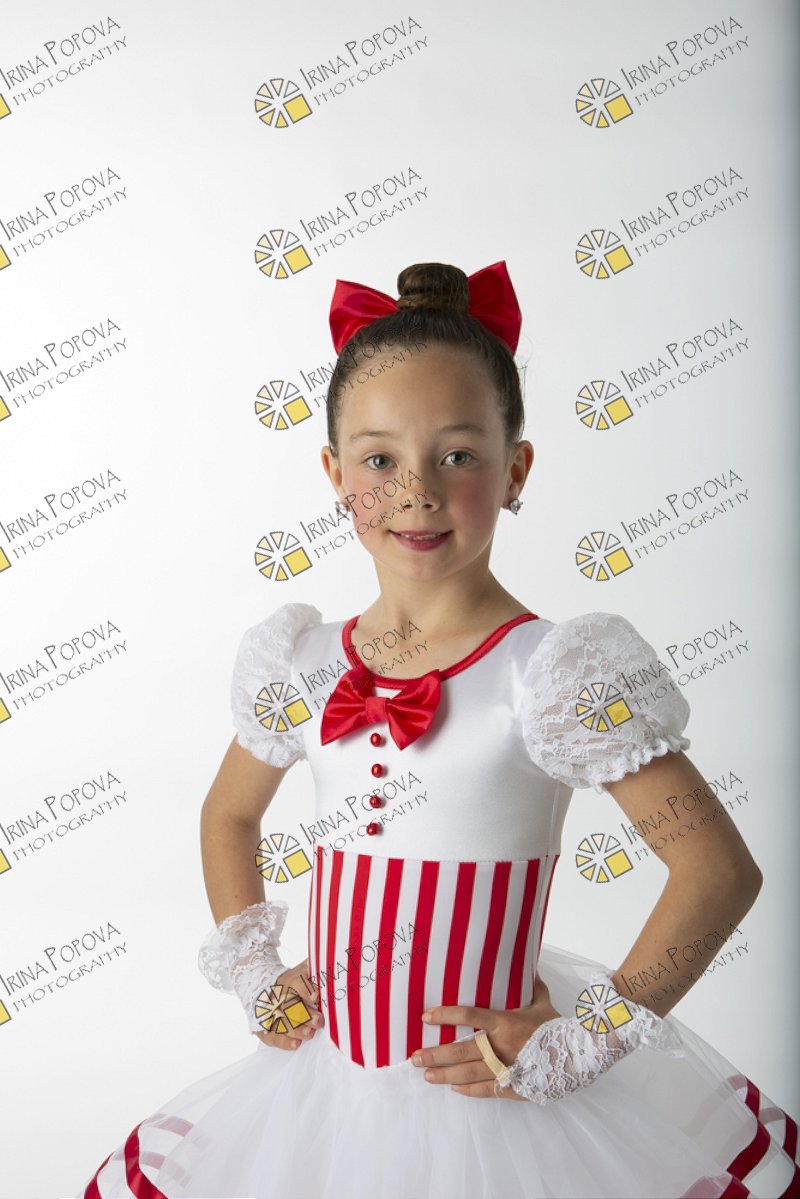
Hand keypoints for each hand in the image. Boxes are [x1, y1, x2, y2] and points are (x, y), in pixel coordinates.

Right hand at [254, 958, 325, 1051]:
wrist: (266, 990)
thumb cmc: (294, 983)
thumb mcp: (304, 970)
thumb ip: (316, 968)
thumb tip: (334, 963)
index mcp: (288, 981)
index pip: (296, 983)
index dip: (305, 989)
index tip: (316, 996)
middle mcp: (278, 997)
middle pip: (289, 1006)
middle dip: (305, 1014)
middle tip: (319, 1020)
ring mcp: (271, 1015)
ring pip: (282, 1022)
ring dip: (296, 1029)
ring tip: (310, 1033)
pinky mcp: (267, 1031)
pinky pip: (273, 1037)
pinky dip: (284, 1042)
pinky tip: (296, 1044)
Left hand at [410, 973, 561, 1099]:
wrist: (580, 1055)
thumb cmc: (557, 1026)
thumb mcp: (542, 1001)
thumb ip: (530, 984)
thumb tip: (529, 962)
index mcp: (505, 1022)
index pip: (469, 1016)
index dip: (446, 1015)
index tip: (426, 1016)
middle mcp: (501, 1046)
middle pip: (460, 1050)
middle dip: (435, 1054)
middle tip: (415, 1056)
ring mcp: (506, 1068)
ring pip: (468, 1073)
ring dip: (444, 1074)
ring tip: (426, 1074)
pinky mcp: (514, 1086)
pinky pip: (485, 1090)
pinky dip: (468, 1090)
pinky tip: (454, 1087)